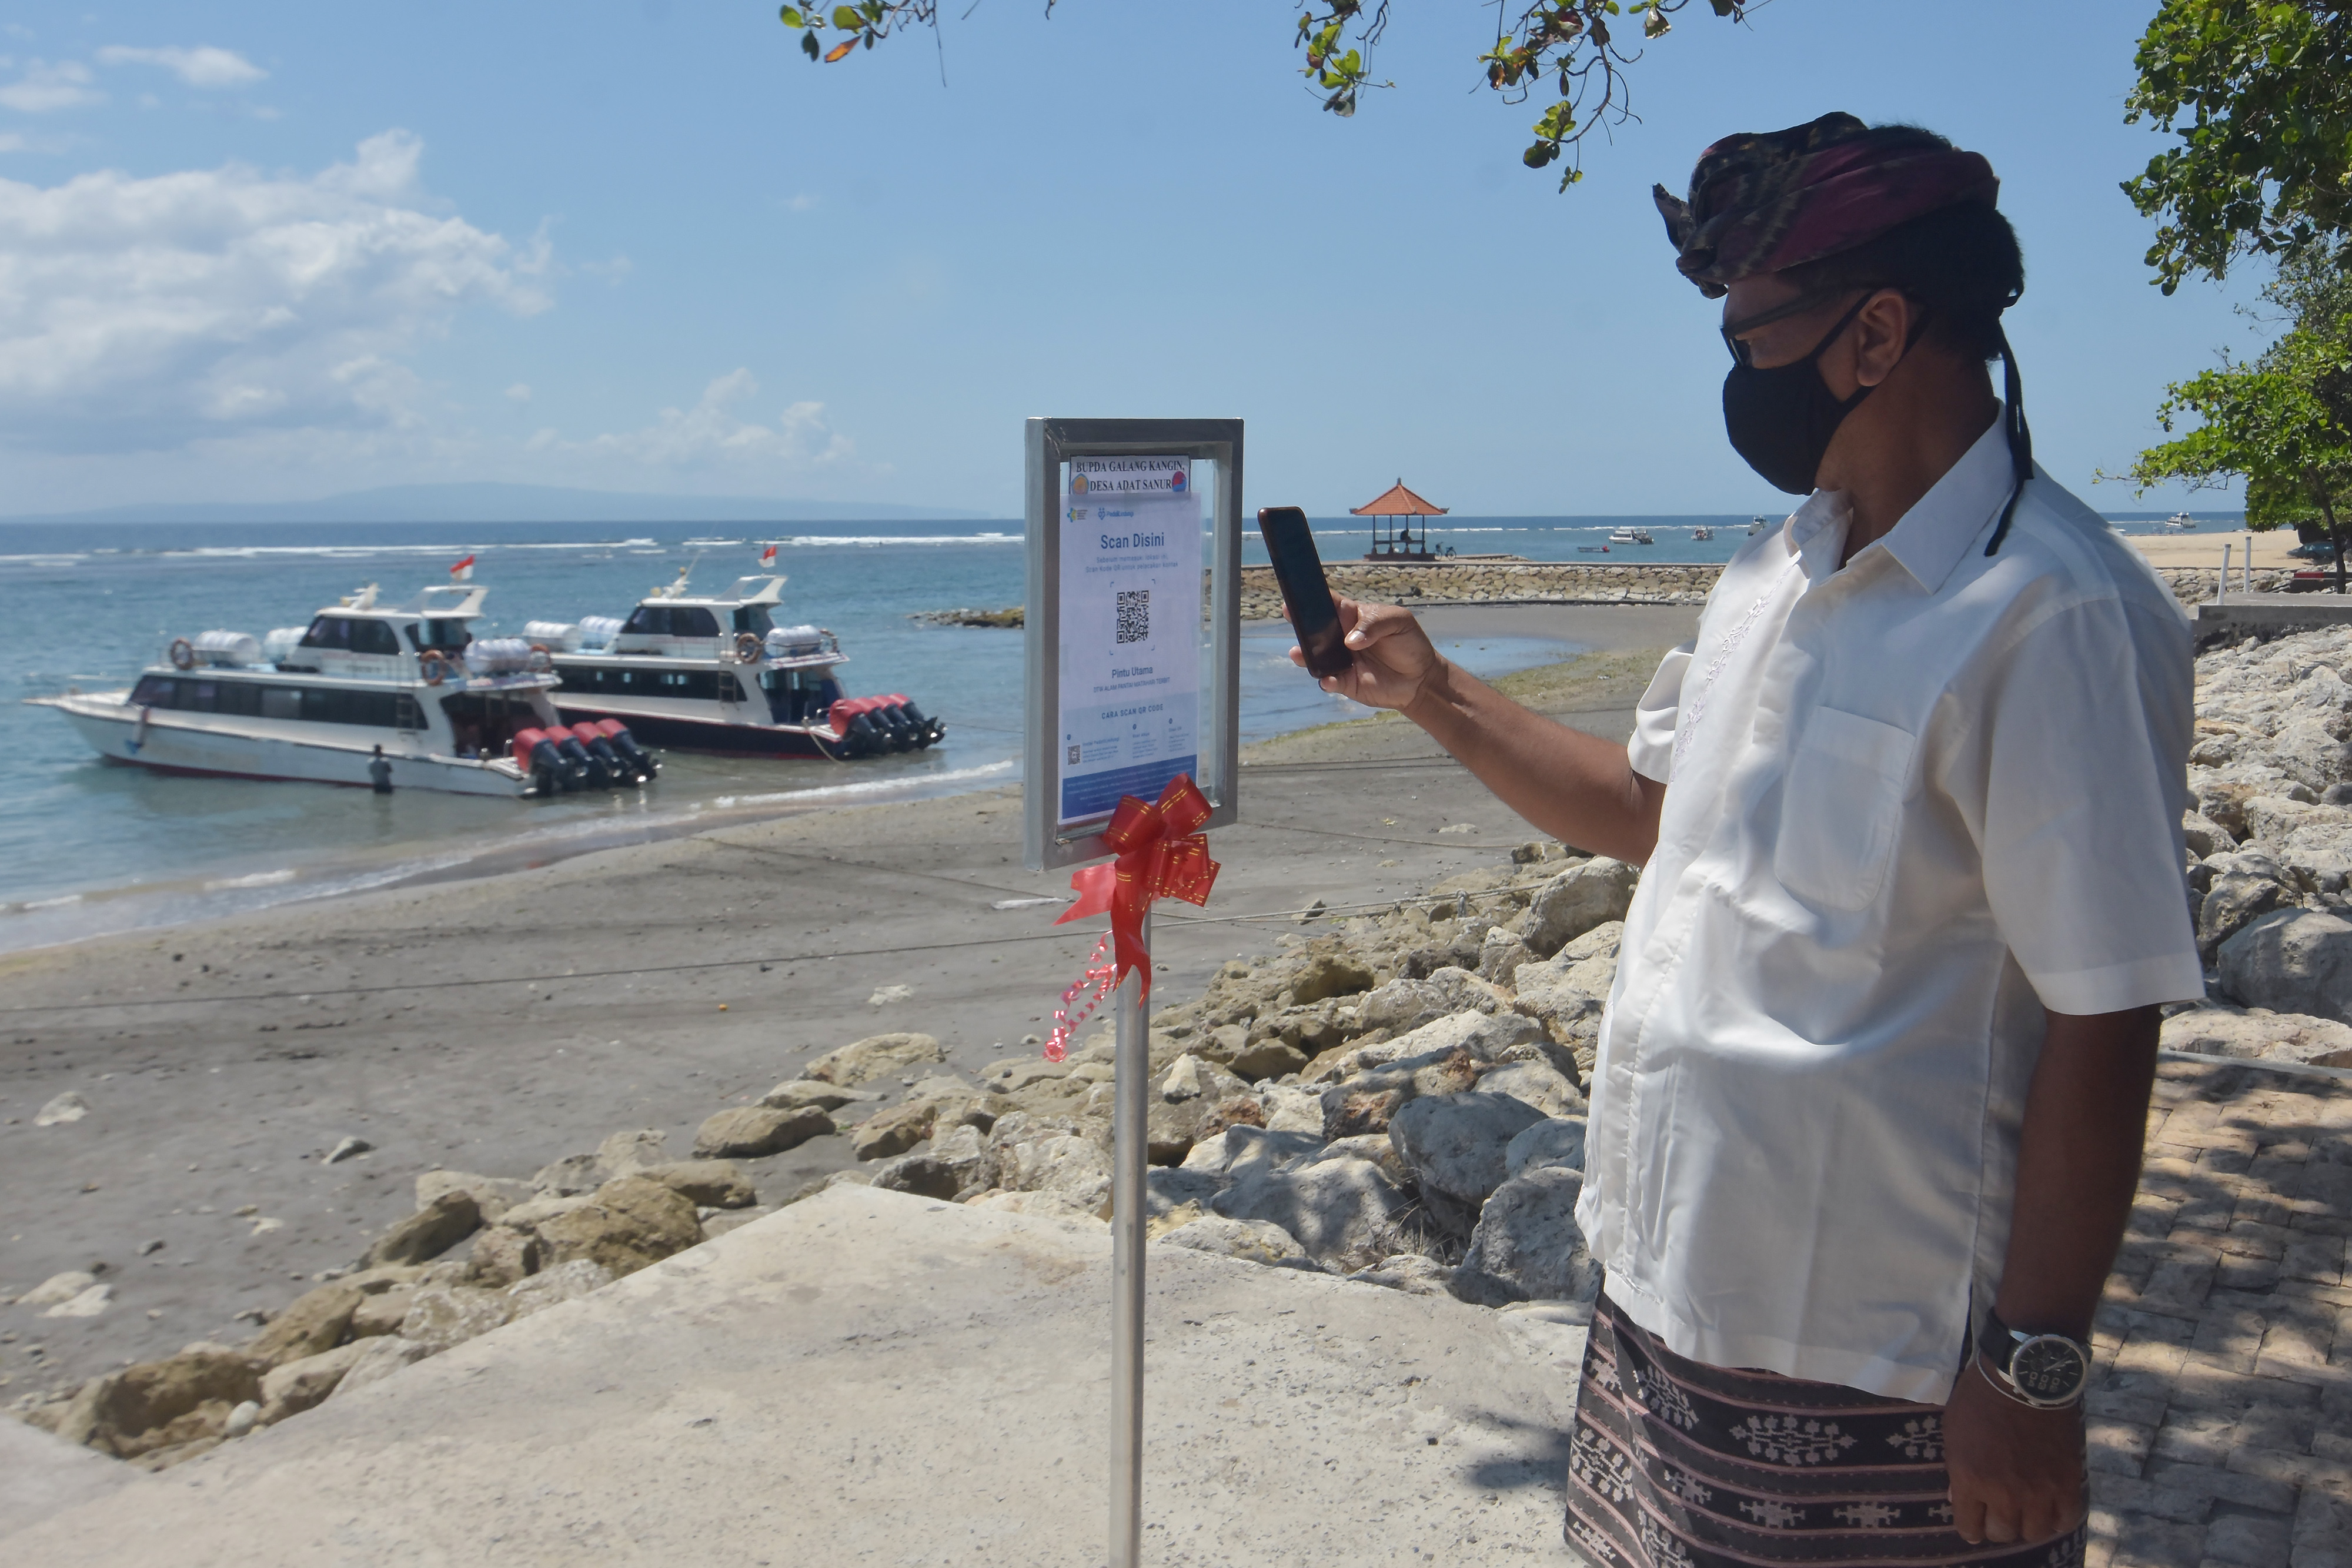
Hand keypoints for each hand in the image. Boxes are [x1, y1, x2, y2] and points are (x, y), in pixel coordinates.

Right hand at [1286, 595, 1444, 713]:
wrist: (1420, 677)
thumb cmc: (1408, 642)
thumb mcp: (1398, 621)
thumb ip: (1375, 624)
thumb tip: (1350, 641)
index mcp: (1351, 616)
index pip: (1329, 604)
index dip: (1311, 600)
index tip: (1296, 599)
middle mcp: (1341, 638)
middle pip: (1316, 630)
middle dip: (1301, 625)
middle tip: (1291, 619)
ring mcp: (1340, 661)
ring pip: (1315, 657)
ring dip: (1305, 655)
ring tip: (1298, 653)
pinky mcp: (1345, 683)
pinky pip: (1329, 681)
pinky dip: (1326, 681)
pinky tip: (1328, 680)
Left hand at [1943, 1354, 2086, 1546]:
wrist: (2024, 1377)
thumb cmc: (1979, 1399)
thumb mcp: (1953, 1432)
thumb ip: (1957, 1470)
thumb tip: (1959, 1498)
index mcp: (1970, 1480)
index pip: (1969, 1527)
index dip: (1970, 1527)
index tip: (1974, 1522)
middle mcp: (2004, 1493)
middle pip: (2002, 1533)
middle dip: (1996, 1526)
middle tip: (1998, 1512)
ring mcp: (2039, 1491)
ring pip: (2034, 1532)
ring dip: (2027, 1524)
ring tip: (2025, 1510)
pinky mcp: (2067, 1483)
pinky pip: (2065, 1519)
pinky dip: (2057, 1518)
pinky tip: (2050, 1508)